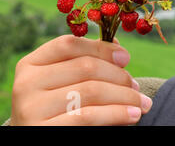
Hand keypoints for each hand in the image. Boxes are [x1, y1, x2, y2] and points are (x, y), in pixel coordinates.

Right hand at [10, 35, 151, 124]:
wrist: (41, 137)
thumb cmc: (59, 108)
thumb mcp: (67, 82)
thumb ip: (88, 61)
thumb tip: (117, 46)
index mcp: (32, 64)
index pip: (68, 44)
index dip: (101, 48)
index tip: (126, 58)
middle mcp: (26, 83)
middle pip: (85, 67)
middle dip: (119, 76)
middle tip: (136, 87)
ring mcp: (31, 108)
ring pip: (92, 91)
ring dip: (124, 96)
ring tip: (141, 103)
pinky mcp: (42, 130)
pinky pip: (89, 116)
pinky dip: (117, 113)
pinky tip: (132, 114)